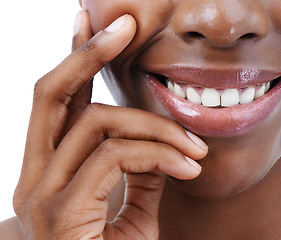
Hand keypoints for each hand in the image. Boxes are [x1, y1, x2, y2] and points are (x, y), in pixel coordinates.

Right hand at [13, 11, 206, 239]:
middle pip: (51, 92)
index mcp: (51, 168)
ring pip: (96, 122)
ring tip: (196, 148)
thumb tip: (164, 143)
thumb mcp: (135, 210)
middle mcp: (35, 174)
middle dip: (88, 53)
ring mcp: (41, 191)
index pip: (60, 101)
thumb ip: (143, 172)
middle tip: (125, 24)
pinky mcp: (61, 209)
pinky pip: (115, 155)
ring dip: (156, 127)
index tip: (101, 26)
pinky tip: (190, 168)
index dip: (77, 58)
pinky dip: (160, 154)